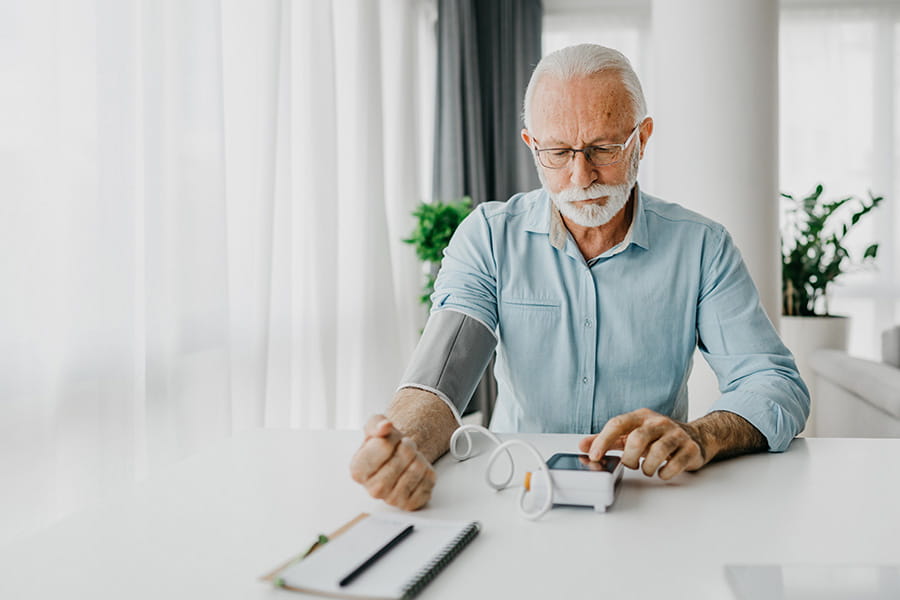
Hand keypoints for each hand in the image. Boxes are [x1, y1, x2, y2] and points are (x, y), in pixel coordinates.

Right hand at [349, 414, 436, 509]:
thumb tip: (385, 426)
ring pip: (417, 468)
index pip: (383, 445)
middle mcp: (373, 489)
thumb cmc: (384, 445)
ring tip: (411, 458)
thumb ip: (377, 424)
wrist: (398, 459)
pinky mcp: (411, 504)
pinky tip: (417, 472)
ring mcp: (392, 499)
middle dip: (408, 446)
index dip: (392, 437)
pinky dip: (427, 471)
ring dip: (419, 457)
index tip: (389, 440)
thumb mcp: (375, 427)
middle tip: (405, 447)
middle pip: (402, 458)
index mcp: (358, 471)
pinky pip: (428, 481)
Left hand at [578, 408, 706, 479]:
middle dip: (629, 458)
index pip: (617, 423)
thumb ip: (607, 440)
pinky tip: (662, 473)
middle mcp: (658, 423)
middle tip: (629, 465)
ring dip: (647, 467)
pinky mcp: (689, 448)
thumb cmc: (657, 437)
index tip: (594, 456)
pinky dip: (665, 473)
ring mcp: (676, 434)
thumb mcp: (631, 434)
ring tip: (647, 470)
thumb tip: (583, 445)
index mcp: (640, 417)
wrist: (694, 437)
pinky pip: (676, 463)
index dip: (603, 440)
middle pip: (637, 439)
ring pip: (658, 451)